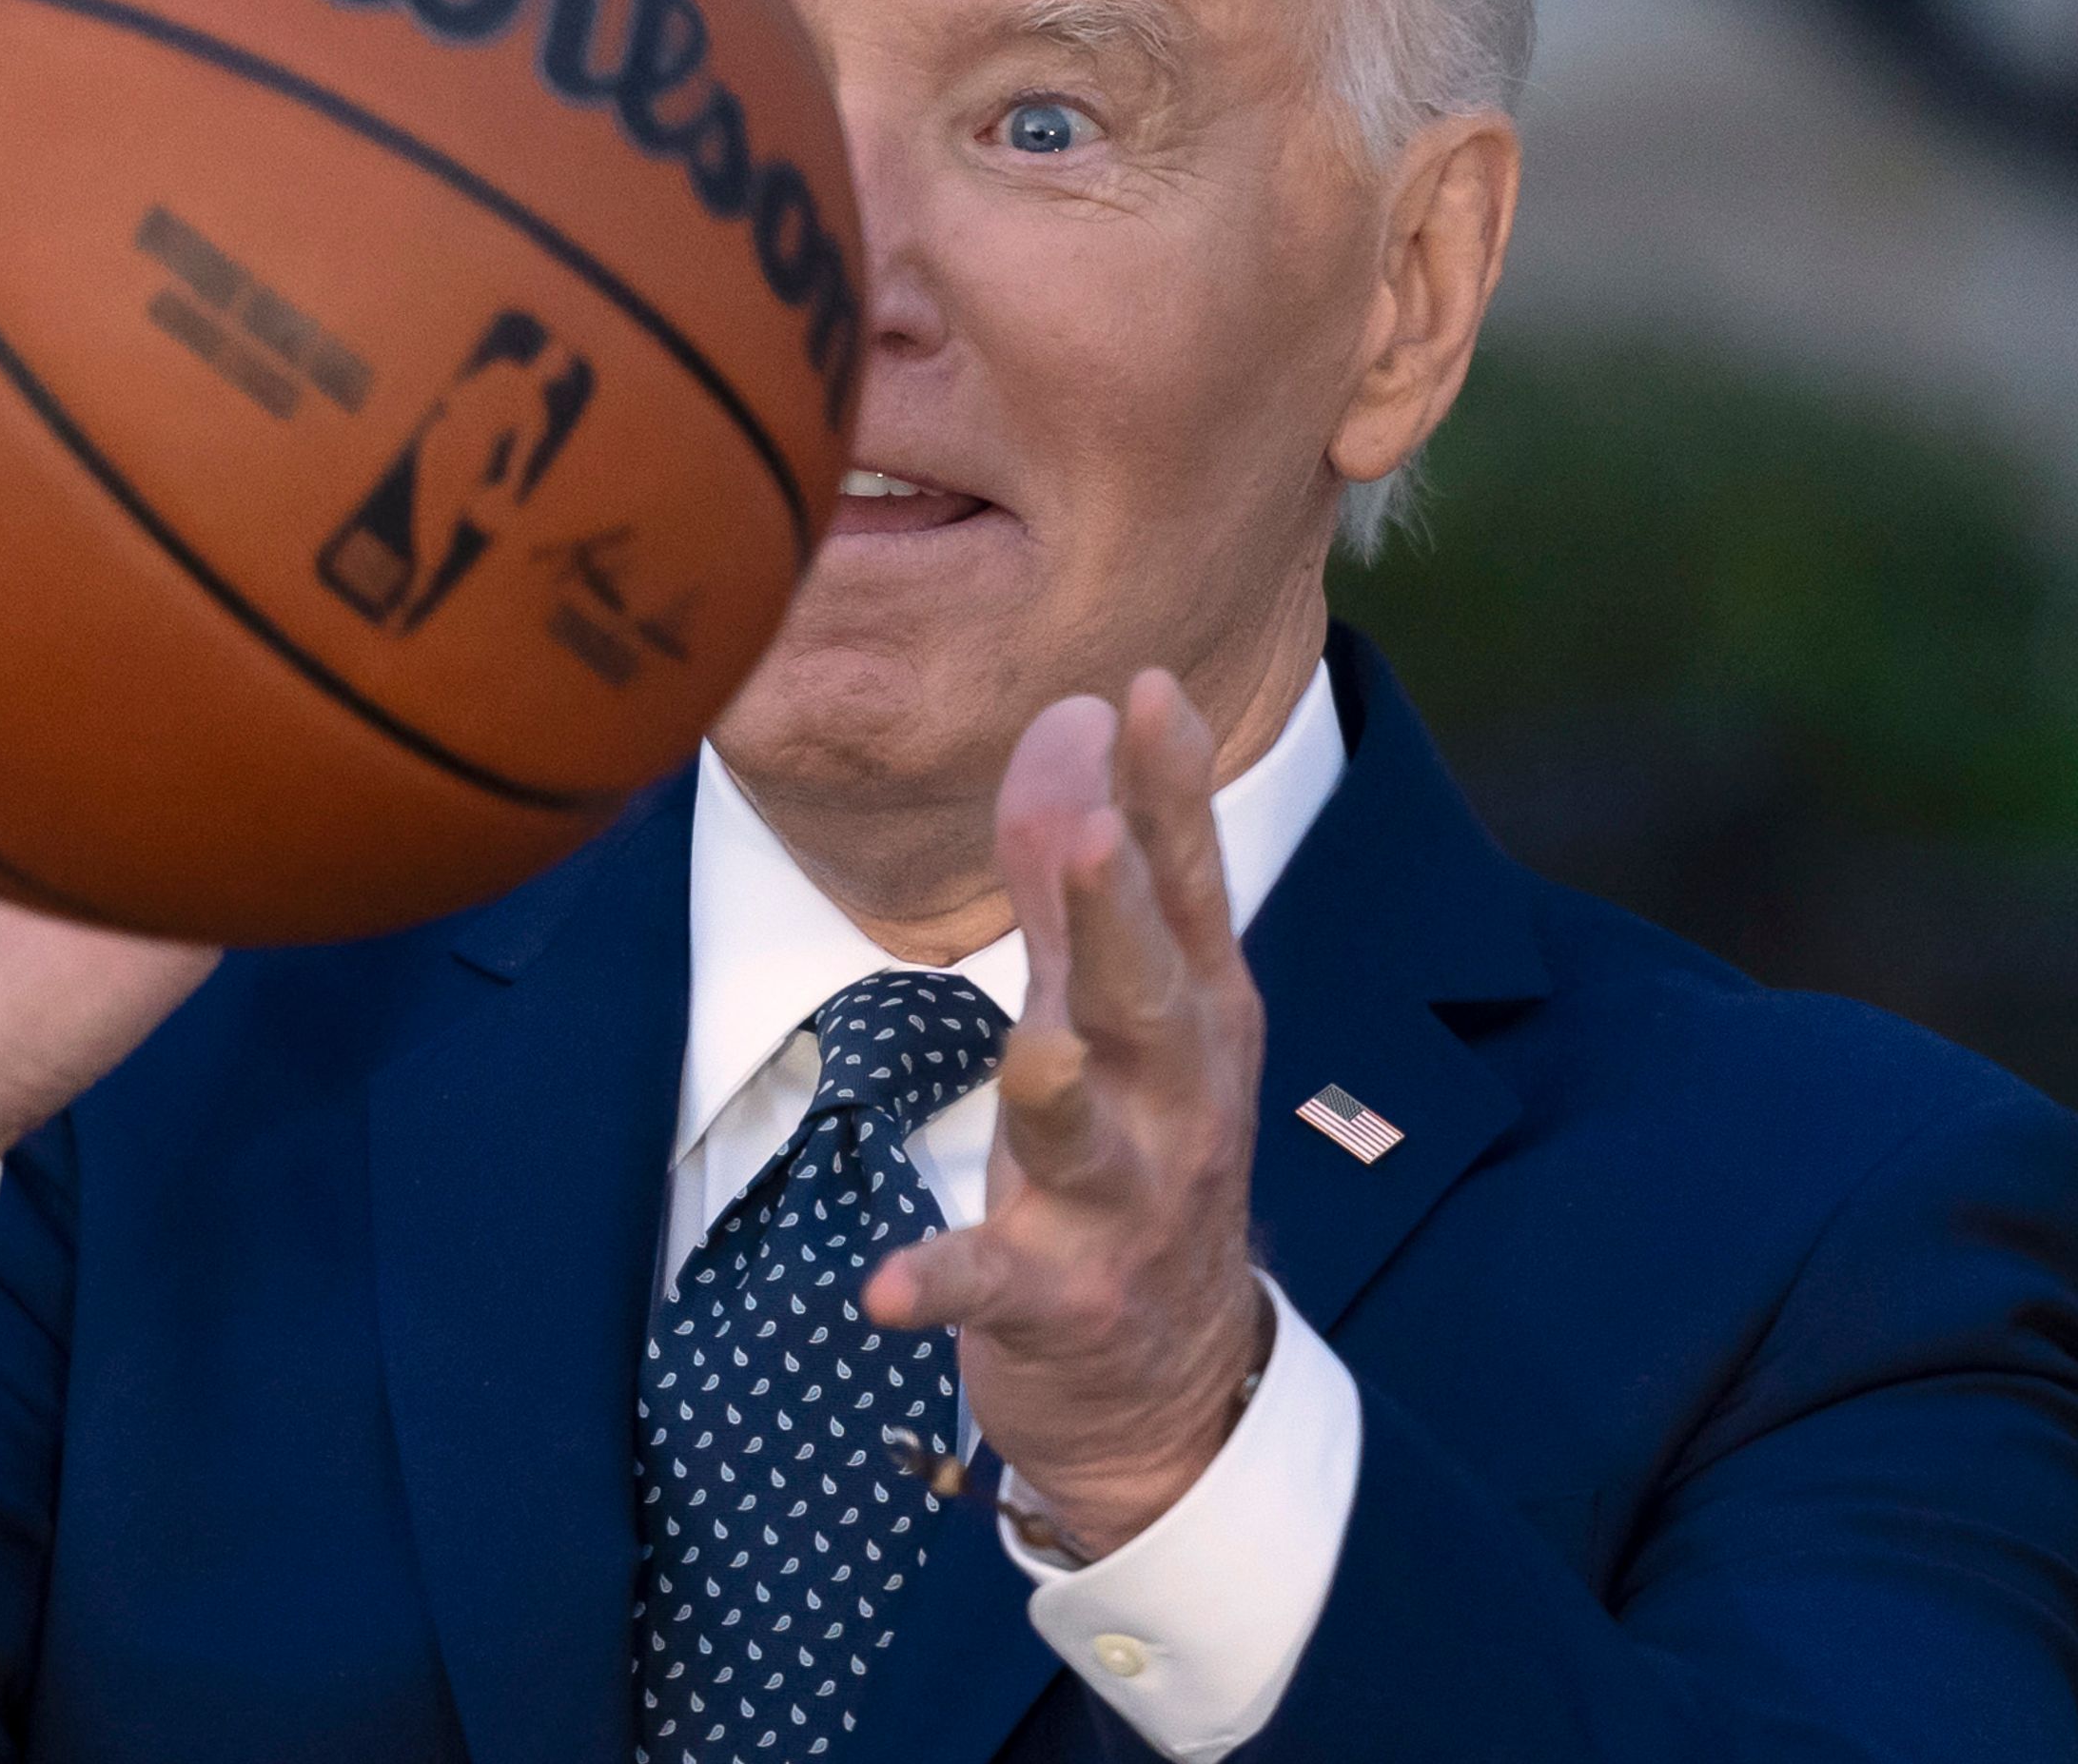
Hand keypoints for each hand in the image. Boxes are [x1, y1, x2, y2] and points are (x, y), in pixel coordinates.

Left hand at [864, 671, 1273, 1557]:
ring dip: (1062, 1099)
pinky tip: (884, 1289)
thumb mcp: (1108, 1008)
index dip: (1171, 795)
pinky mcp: (1062, 1303)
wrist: (1175, 1385)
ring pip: (1093, 1144)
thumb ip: (1076, 874)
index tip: (1152, 691)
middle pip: (1150, 1000)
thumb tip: (1069, 717)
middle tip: (1093, 834)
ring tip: (1033, 1057)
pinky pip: (999, 1289)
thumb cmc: (1135, 1153)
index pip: (1186, 890)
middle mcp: (1176, 1103)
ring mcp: (1125, 1210)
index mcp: (1193, 1016)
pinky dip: (944, 1286)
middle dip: (1121, 918)